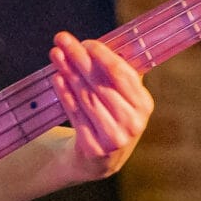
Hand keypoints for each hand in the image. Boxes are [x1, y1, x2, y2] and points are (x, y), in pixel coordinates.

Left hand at [48, 31, 154, 177]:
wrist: (100, 160)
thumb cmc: (110, 117)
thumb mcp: (122, 98)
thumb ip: (115, 74)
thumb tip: (95, 43)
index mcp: (144, 104)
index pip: (121, 73)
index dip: (101, 55)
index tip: (85, 42)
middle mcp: (133, 122)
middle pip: (100, 83)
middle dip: (79, 58)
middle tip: (62, 40)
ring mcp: (114, 137)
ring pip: (86, 97)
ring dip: (68, 72)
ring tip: (56, 55)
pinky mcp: (94, 148)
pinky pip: (76, 114)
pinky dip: (65, 94)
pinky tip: (57, 78)